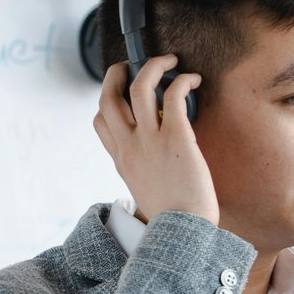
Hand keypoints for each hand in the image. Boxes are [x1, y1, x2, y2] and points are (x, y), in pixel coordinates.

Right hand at [91, 56, 217, 224]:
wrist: (183, 233)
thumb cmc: (173, 217)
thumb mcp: (146, 192)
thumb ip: (145, 172)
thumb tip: (158, 162)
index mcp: (122, 161)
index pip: (100, 122)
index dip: (108, 102)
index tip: (122, 94)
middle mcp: (129, 147)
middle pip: (108, 97)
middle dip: (118, 72)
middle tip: (134, 64)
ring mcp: (150, 140)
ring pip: (139, 86)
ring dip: (153, 65)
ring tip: (170, 60)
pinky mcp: (176, 136)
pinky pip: (172, 95)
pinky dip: (182, 80)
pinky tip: (194, 81)